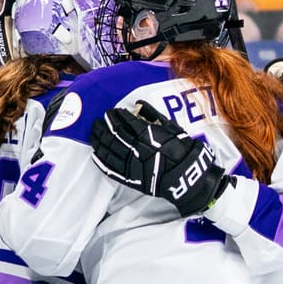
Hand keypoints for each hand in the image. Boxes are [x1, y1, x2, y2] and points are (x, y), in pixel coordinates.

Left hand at [90, 103, 231, 215]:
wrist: (188, 177)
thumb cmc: (183, 151)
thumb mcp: (173, 128)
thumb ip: (154, 116)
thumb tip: (139, 104)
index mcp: (147, 135)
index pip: (126, 122)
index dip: (116, 116)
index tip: (112, 112)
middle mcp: (136, 149)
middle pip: (114, 135)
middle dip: (105, 126)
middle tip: (99, 120)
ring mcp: (131, 165)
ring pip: (109, 150)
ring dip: (99, 140)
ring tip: (94, 133)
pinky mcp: (130, 178)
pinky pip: (111, 169)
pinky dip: (101, 161)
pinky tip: (95, 154)